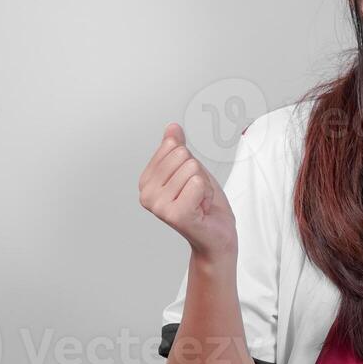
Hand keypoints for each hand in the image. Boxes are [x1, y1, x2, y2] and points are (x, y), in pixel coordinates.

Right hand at [138, 122, 237, 259]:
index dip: (189, 162)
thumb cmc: (203, 204)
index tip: (189, 183)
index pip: (172, 146)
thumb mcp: (190, 169)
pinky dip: (206, 194)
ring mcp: (159, 206)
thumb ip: (178, 149)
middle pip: (183, 156)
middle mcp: (147, 195)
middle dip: (198, 173)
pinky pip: (197, 183)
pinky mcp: (175, 214)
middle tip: (197, 194)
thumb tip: (172, 127)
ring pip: (192, 169)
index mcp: (146, 181)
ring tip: (199, 202)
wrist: (216, 235)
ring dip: (204, 186)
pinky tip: (201, 209)